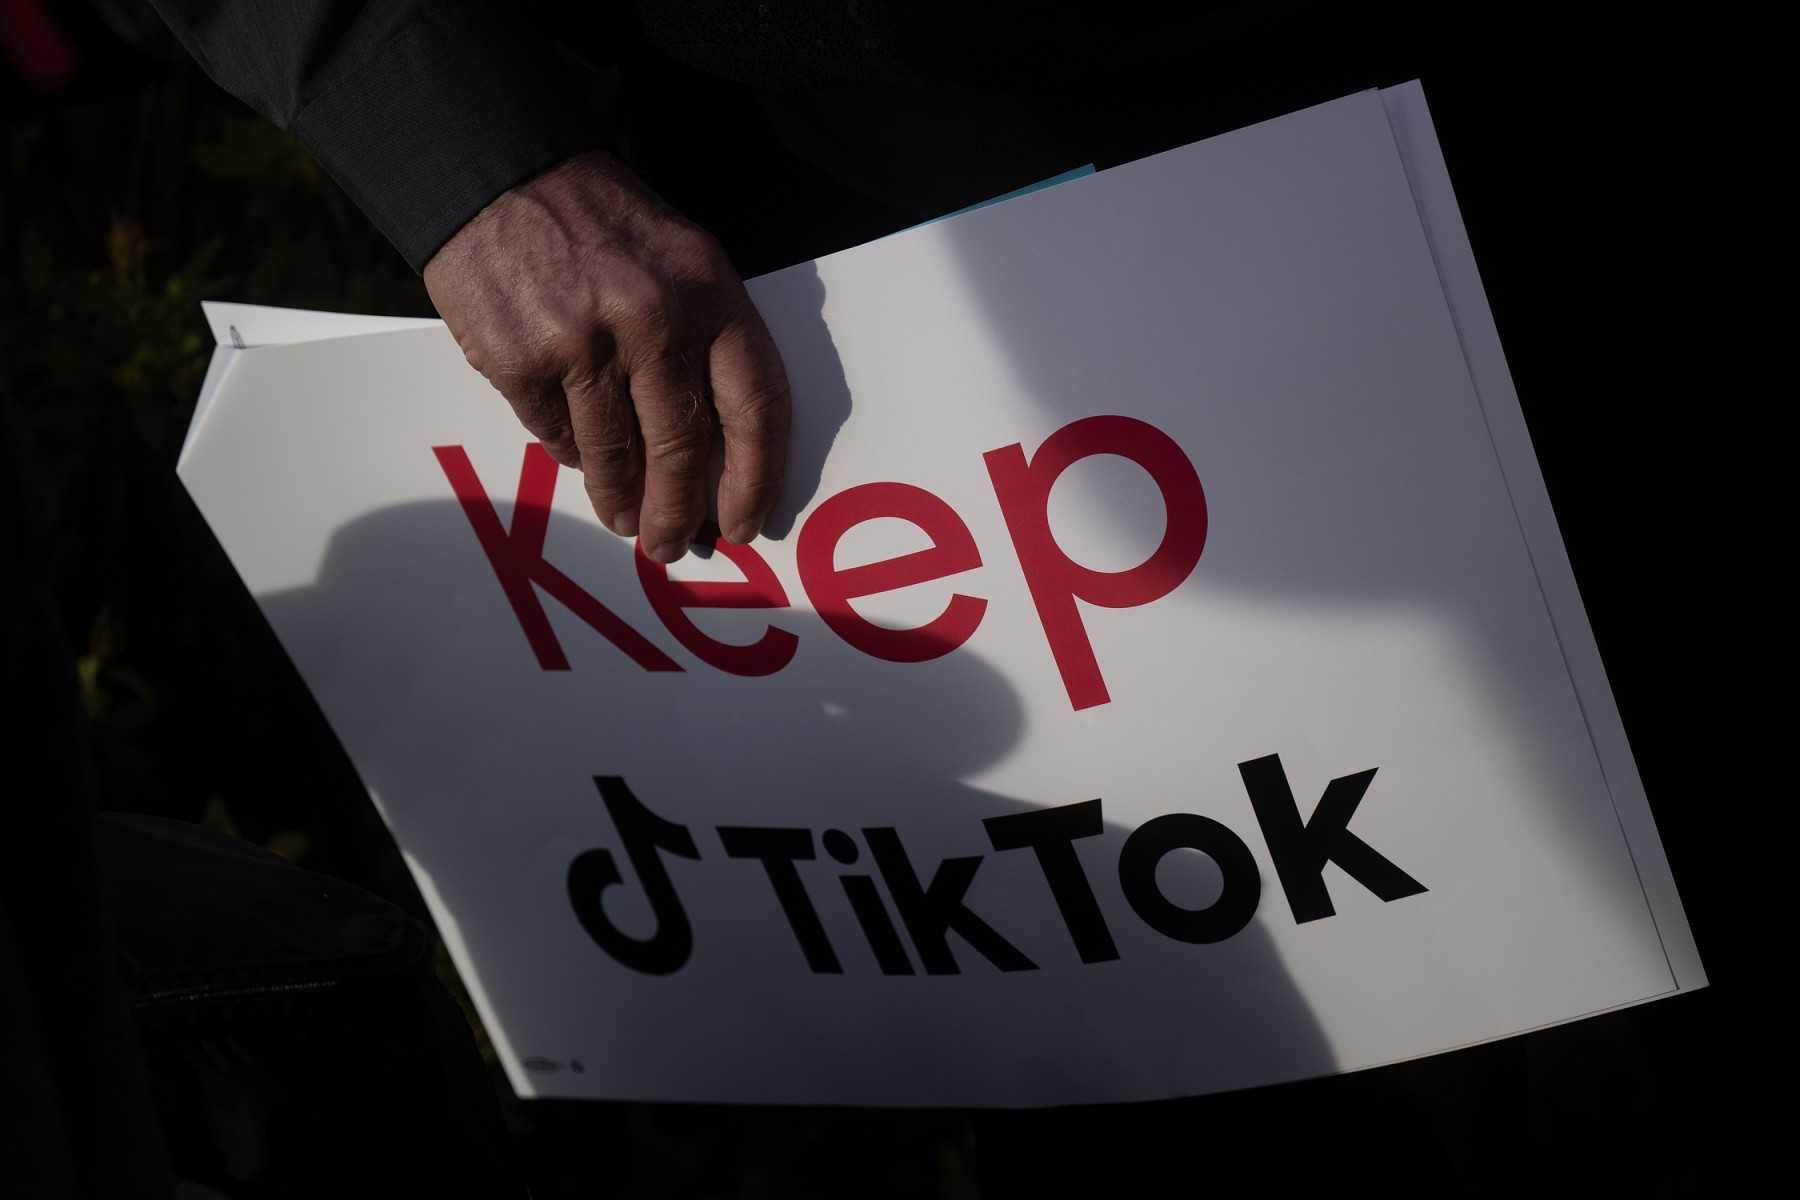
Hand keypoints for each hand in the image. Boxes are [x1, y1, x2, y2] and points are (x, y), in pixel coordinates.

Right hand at [424, 150, 790, 561]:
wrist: (500, 171)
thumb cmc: (604, 222)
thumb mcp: (683, 258)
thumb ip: (708, 341)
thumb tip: (719, 453)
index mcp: (709, 293)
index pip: (754, 406)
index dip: (755, 477)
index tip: (746, 523)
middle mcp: (651, 321)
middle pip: (681, 448)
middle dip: (680, 511)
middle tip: (676, 546)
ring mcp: (581, 344)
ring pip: (613, 456)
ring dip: (622, 503)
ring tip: (626, 523)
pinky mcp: (519, 361)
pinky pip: (555, 435)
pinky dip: (571, 455)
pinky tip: (579, 460)